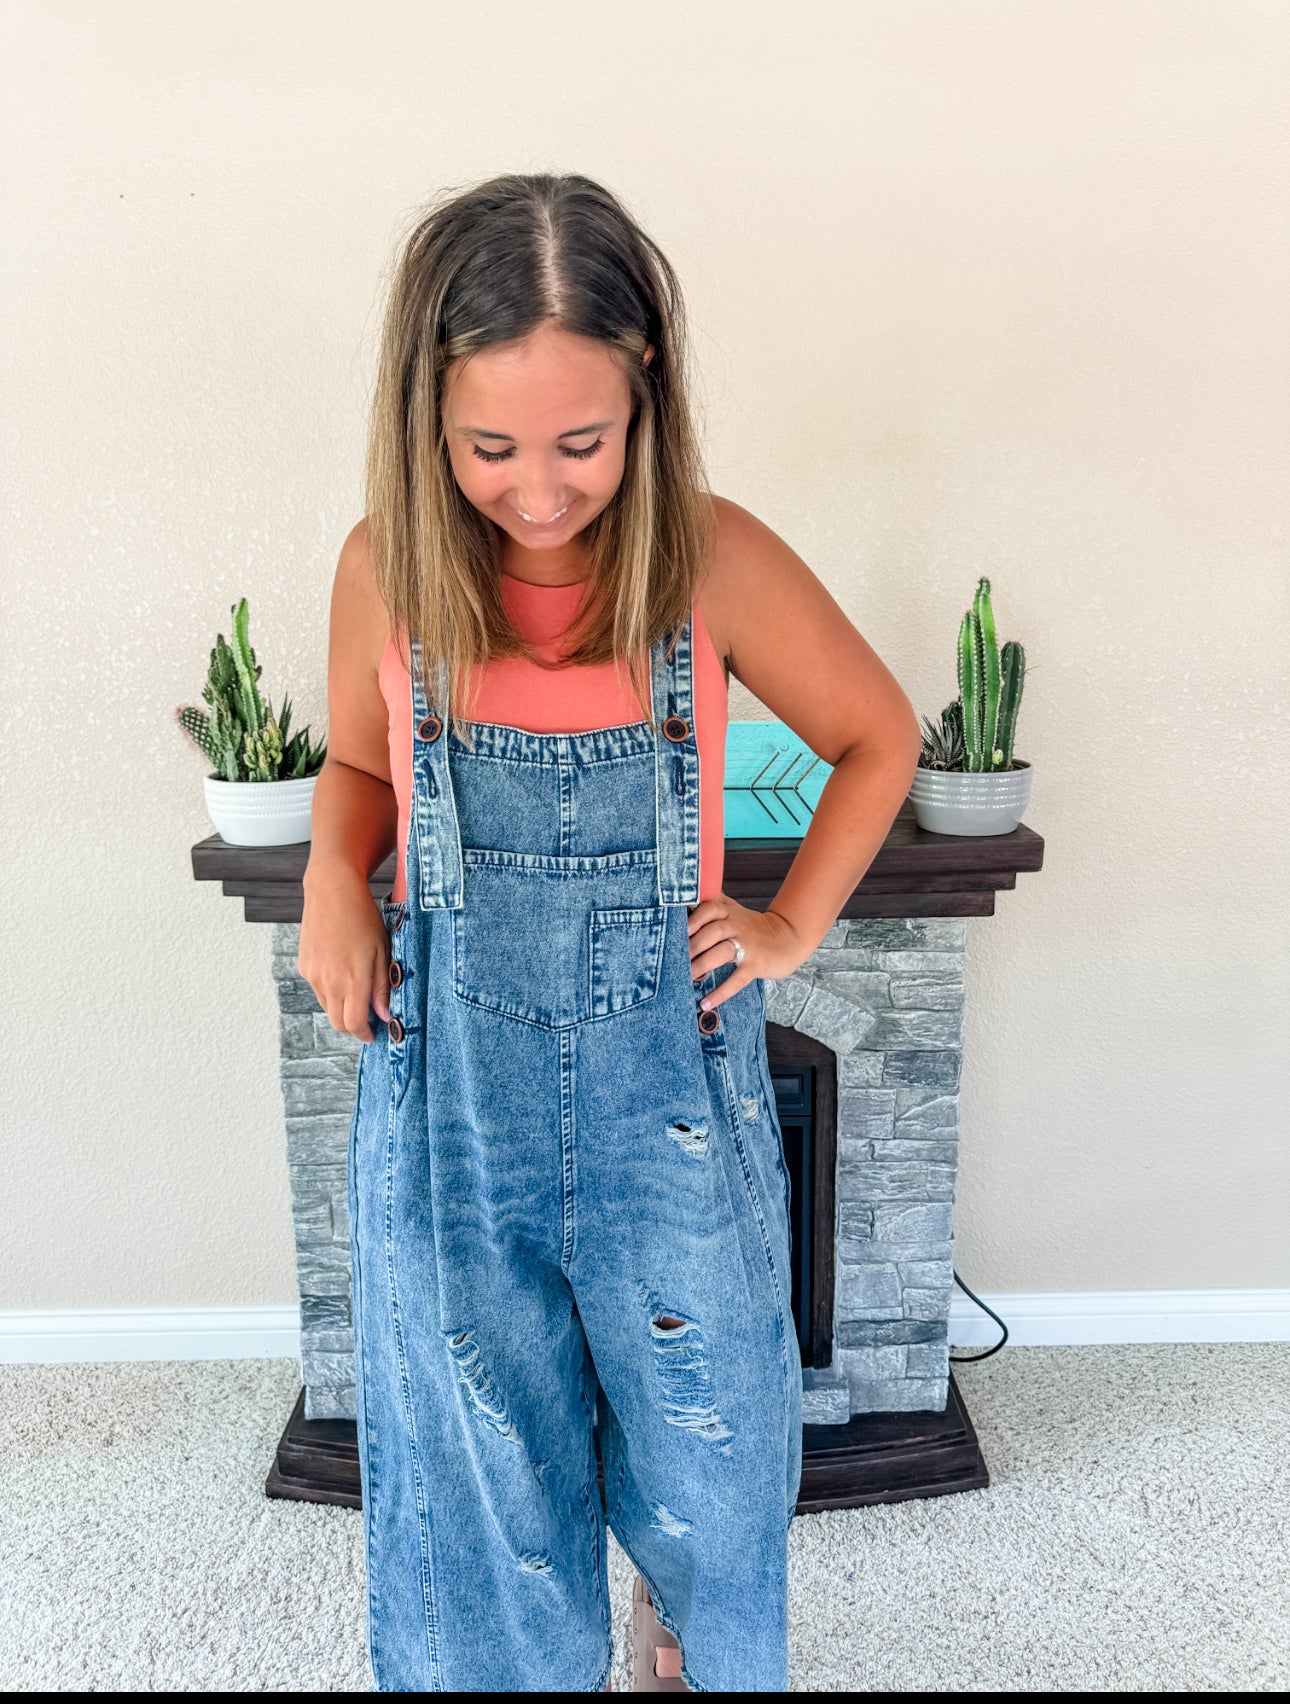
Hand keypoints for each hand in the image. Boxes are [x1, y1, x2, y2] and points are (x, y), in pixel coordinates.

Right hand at [298, 867, 391, 1043]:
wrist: (332, 891)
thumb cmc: (363, 918)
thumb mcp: (383, 951)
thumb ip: (382, 987)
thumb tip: (384, 1016)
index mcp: (352, 980)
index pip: (354, 1024)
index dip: (364, 1034)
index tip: (373, 1034)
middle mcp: (328, 981)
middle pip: (338, 1021)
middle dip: (353, 1025)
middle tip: (367, 1018)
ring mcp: (313, 974)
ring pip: (327, 1005)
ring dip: (342, 1006)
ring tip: (357, 988)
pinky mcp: (304, 965)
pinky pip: (318, 988)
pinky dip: (330, 989)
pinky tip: (342, 969)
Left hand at [686, 894, 805, 1013]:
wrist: (789, 938)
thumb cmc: (754, 927)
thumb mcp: (736, 910)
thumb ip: (715, 904)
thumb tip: (686, 899)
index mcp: (730, 912)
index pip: (710, 909)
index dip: (693, 919)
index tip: (677, 931)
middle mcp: (739, 926)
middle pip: (713, 931)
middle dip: (693, 945)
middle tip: (676, 959)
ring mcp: (748, 946)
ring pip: (722, 952)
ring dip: (702, 964)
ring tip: (687, 976)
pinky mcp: (755, 966)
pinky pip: (736, 980)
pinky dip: (721, 993)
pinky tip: (705, 1003)